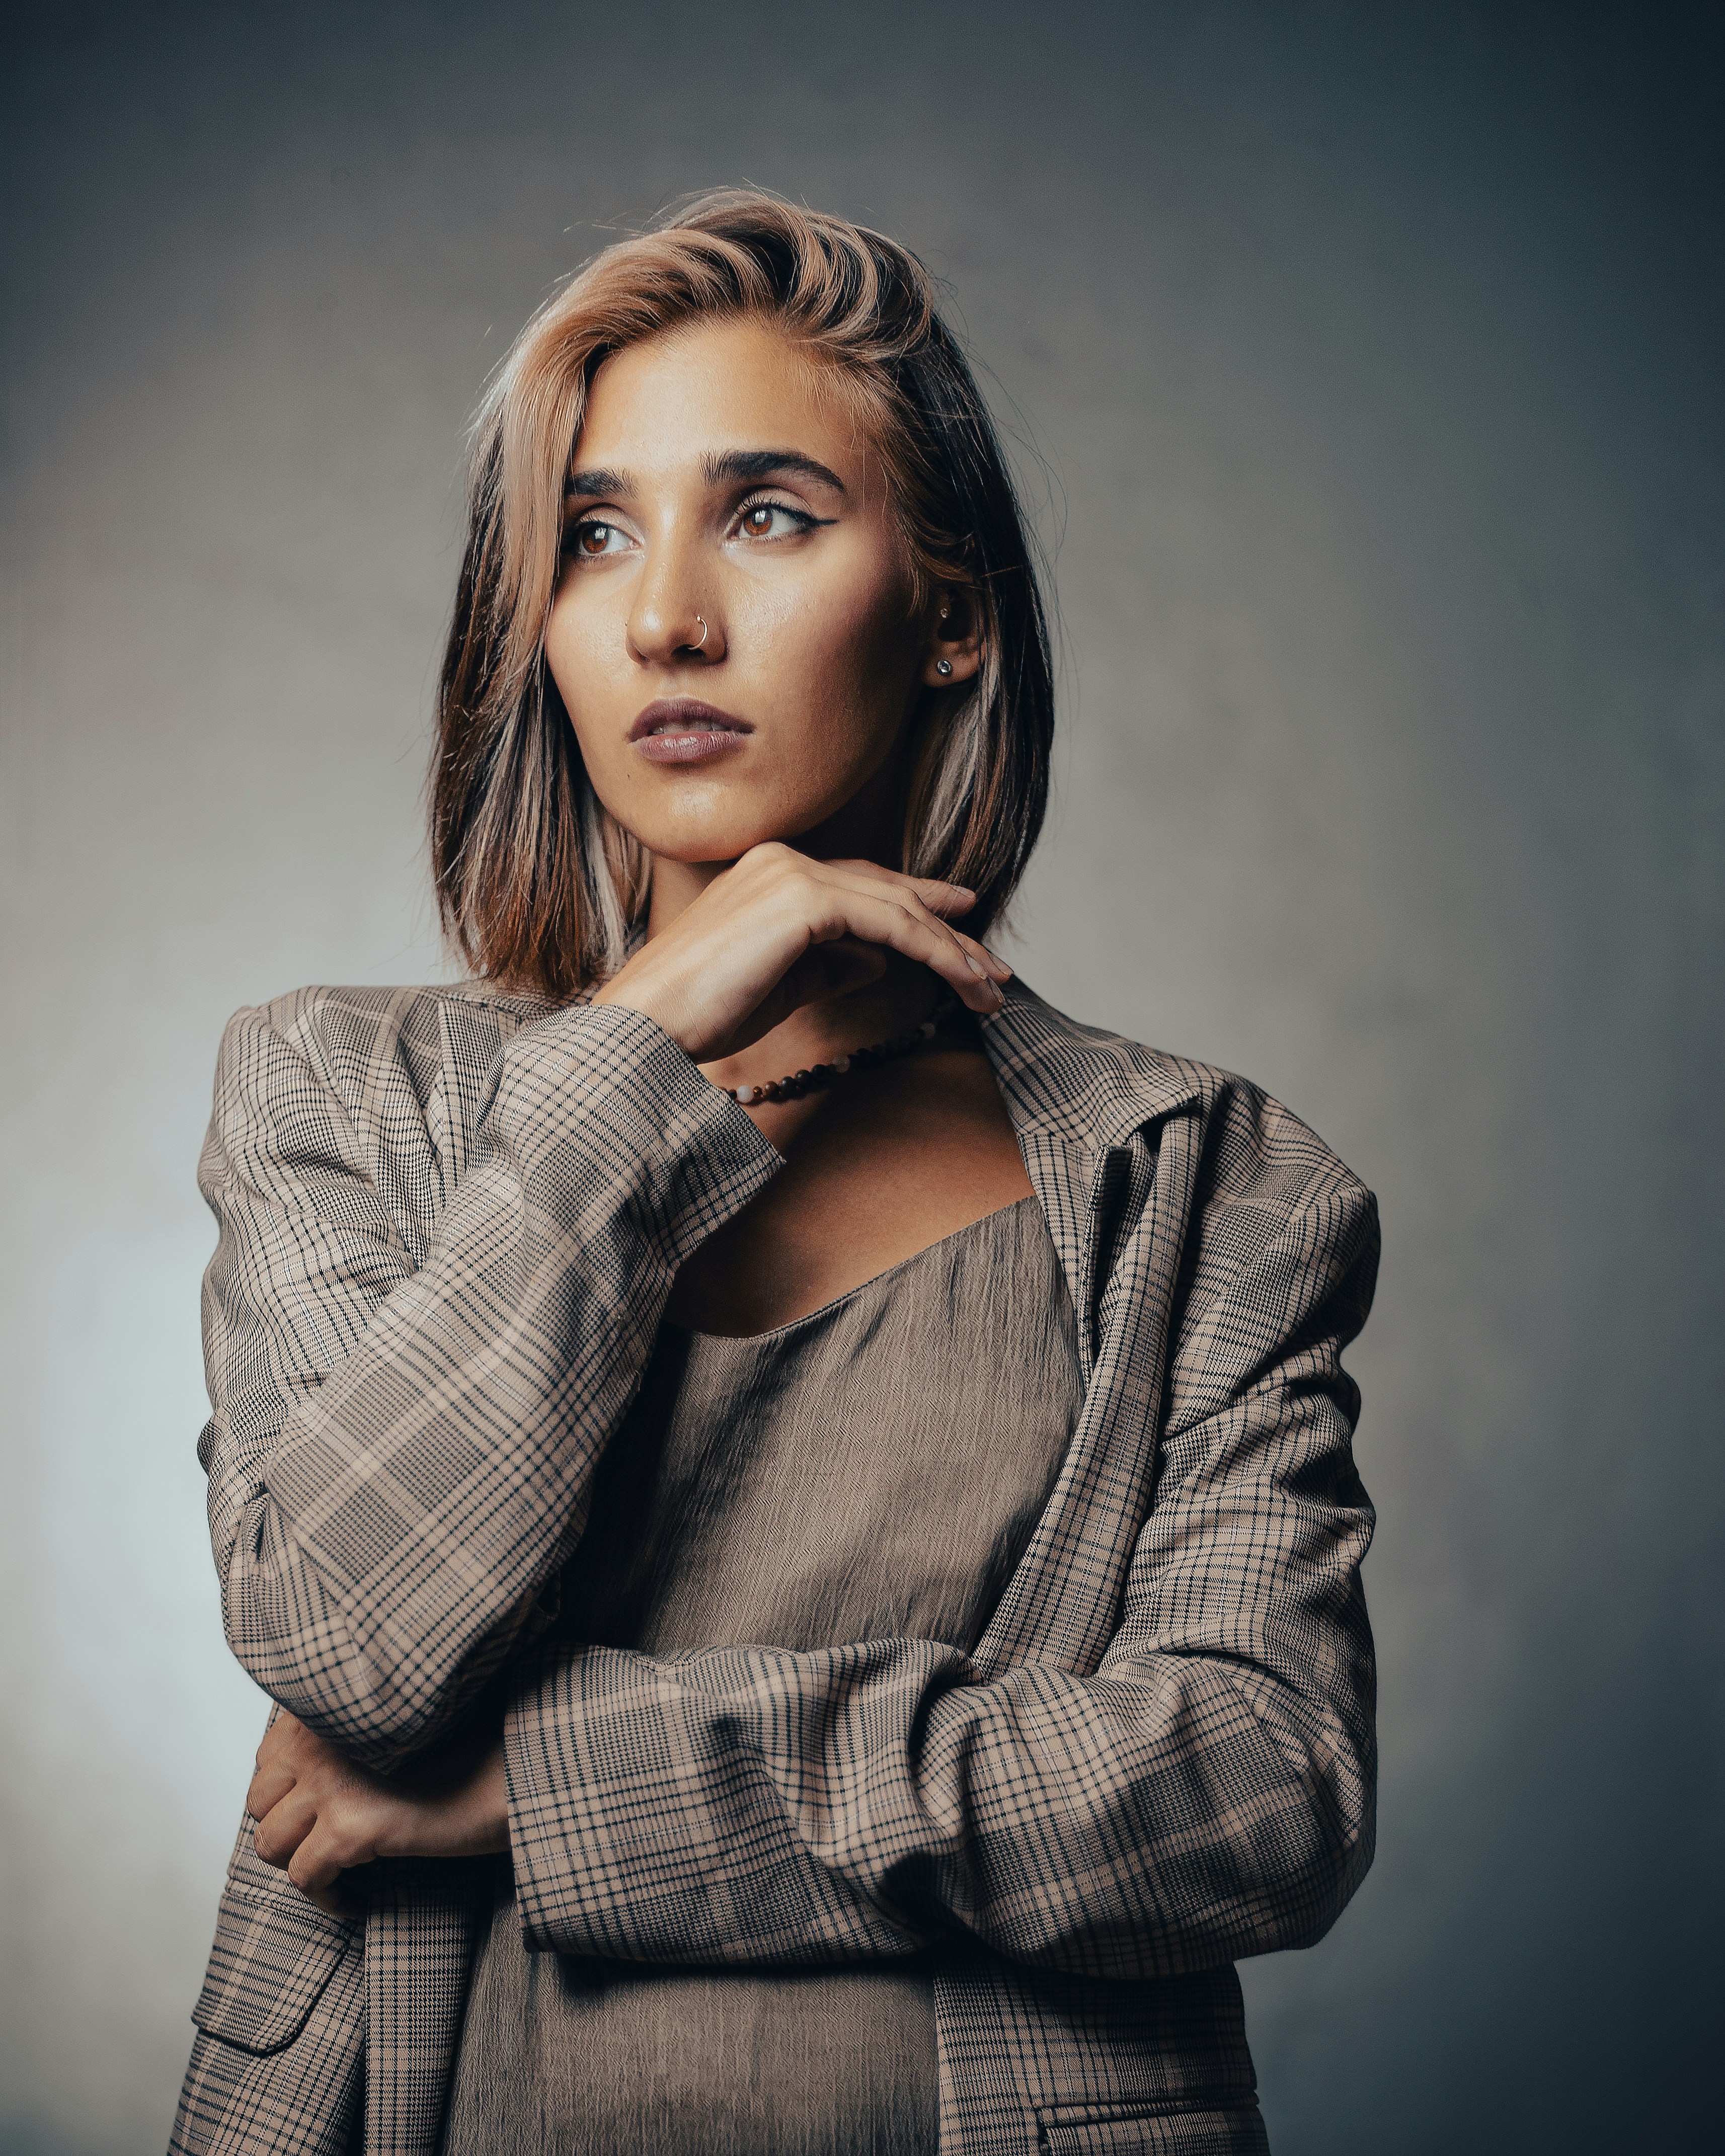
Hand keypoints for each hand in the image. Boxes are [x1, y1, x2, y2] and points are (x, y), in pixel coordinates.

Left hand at [247, 1711, 508, 1914]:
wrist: (511, 1772)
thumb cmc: (469, 1750)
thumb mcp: (395, 1731)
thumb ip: (348, 1742)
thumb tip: (307, 1784)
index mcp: (330, 1710)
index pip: (268, 1758)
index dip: (286, 1793)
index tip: (316, 1814)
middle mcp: (320, 1741)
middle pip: (259, 1803)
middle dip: (286, 1831)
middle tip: (324, 1847)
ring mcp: (331, 1784)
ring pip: (270, 1844)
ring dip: (300, 1864)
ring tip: (337, 1871)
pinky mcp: (350, 1828)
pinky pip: (305, 1878)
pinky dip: (326, 1897)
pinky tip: (355, 1897)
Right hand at [592, 843, 1012, 1062]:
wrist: (649, 1024)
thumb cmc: (701, 1012)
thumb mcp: (783, 985)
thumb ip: (830, 964)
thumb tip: (877, 960)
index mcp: (772, 874)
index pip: (862, 886)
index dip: (917, 906)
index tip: (962, 927)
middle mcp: (785, 861)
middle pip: (889, 893)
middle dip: (948, 931)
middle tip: (993, 969)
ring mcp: (794, 874)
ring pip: (898, 908)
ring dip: (953, 949)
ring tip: (989, 988)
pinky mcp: (804, 899)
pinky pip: (891, 924)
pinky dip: (934, 951)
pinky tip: (962, 979)